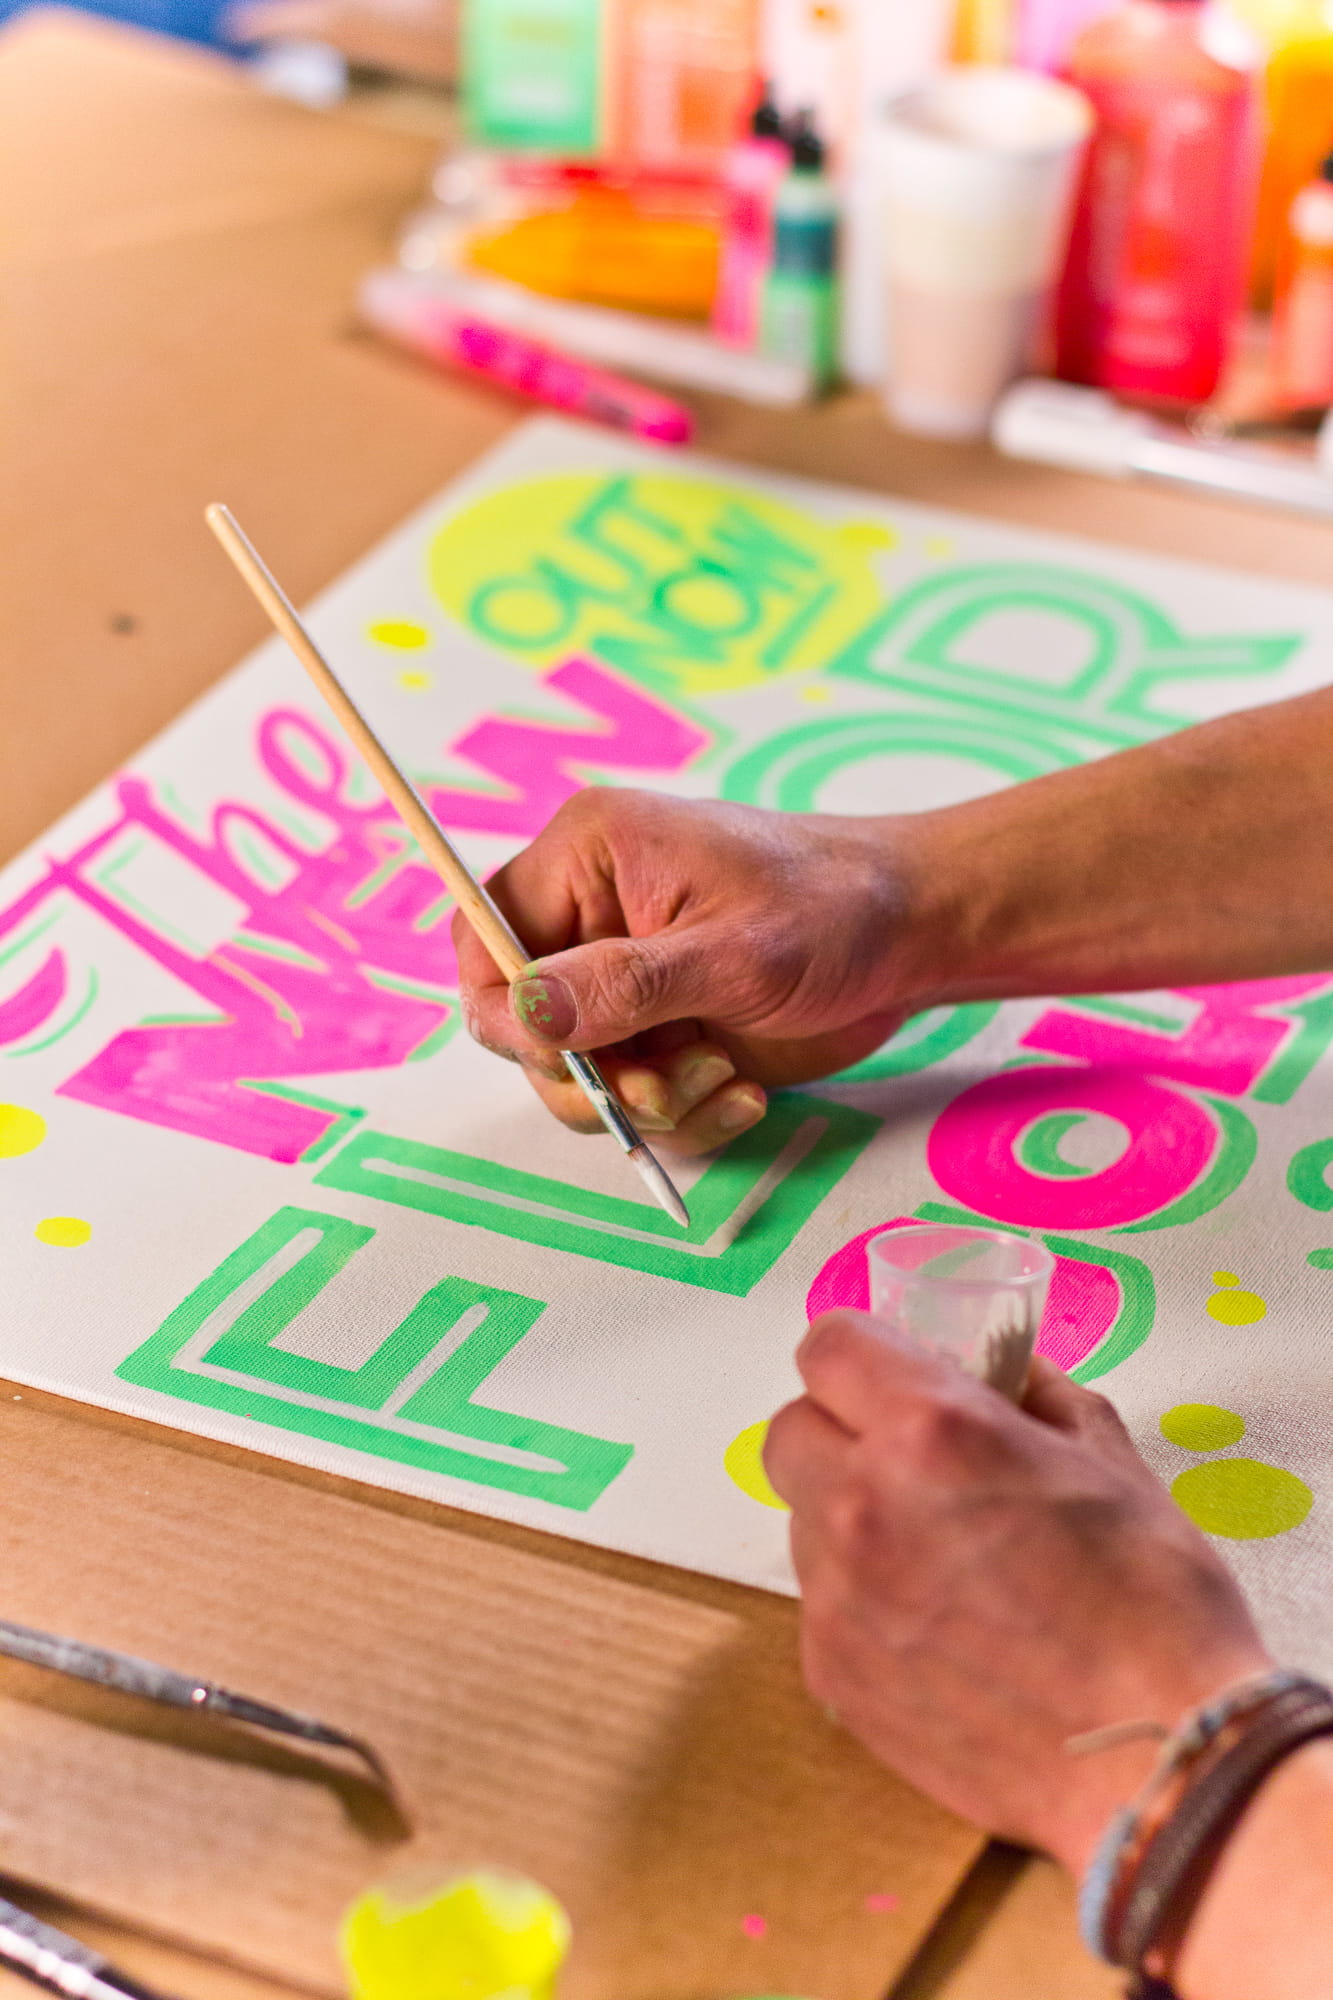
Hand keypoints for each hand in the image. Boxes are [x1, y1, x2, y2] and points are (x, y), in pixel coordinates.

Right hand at [454, 790, 932, 1154]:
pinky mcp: (665, 1032)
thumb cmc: (835, 909)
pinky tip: (744, 1090)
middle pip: (523, 1023)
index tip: (560, 1053)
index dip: (501, 1008)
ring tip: (723, 1076)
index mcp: (588, 857)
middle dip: (594, 1073)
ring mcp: (628, 982)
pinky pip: (636, 1099)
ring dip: (650, 1101)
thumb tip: (522, 1012)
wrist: (918, 937)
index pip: (484, 935)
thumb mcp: (732, 950)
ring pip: (580, 1075)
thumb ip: (624, 986)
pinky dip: (685, 1115)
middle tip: (665, 1083)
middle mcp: (594, 919)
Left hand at [763, 1316, 1270, 1875]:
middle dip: (843, 1433)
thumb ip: (1034, 1395)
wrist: (1158, 1760)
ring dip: (850, 1520)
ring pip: (803, 1521)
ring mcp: (836, 1596)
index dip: (861, 1354)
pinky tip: (943, 1632)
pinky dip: (863, 1602)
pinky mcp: (830, 1674)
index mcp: (930, 1429)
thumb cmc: (1154, 1602)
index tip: (892, 1375)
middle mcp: (861, 1503)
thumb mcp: (1108, 1457)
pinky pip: (821, 1606)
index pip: (828, 1347)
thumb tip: (1000, 1373)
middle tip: (914, 1465)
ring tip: (943, 1562)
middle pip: (792, 1432)